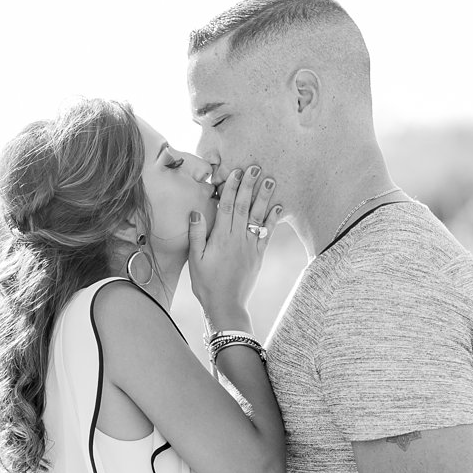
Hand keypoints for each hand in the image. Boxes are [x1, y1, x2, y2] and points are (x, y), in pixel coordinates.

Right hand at [190, 166, 280, 323]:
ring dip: (264, 197)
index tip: (236, 172)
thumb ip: (197, 235)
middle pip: (245, 206)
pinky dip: (273, 219)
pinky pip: (267, 233)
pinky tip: (278, 206)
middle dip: (250, 185)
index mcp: (220, 237)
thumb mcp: (195, 260)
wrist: (226, 305)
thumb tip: (197, 211)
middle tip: (255, 168)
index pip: (227, 206)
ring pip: (258, 216)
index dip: (232, 188)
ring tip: (270, 180)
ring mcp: (250, 246)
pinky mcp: (258, 255)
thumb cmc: (206, 284)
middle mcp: (237, 238)